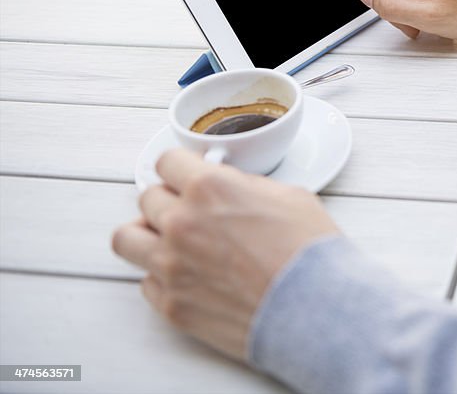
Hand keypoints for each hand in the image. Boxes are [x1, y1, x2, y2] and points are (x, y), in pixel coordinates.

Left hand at [112, 149, 338, 360]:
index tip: (188, 175)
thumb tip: (232, 187)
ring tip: (171, 241)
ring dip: (148, 235)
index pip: (167, 161)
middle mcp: (181, 223)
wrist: (314, 309)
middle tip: (193, 211)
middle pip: (148, 198)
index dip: (181, 167)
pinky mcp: (172, 305)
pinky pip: (146, 282)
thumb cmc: (309, 252)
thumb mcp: (289, 195)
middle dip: (170, 200)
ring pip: (127, 238)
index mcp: (209, 188)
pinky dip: (163, 277)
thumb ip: (246, 186)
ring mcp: (171, 266)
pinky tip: (190, 277)